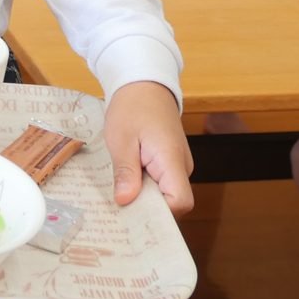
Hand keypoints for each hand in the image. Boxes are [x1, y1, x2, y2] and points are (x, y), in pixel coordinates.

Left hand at [103, 80, 192, 214]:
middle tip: (117, 211)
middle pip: (172, 204)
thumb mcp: (121, 138)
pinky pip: (160, 184)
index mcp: (172, 159)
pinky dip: (144, 187)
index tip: (132, 213)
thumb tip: (126, 201)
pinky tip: (125, 184)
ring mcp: (177, 165)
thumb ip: (126, 171)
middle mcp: (181, 166)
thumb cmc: (132, 106)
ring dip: (143, 198)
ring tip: (118, 195)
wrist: (144, 84)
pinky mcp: (169, 164)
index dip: (159, 214)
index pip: (180, 201)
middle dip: (147, 209)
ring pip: (165, 195)